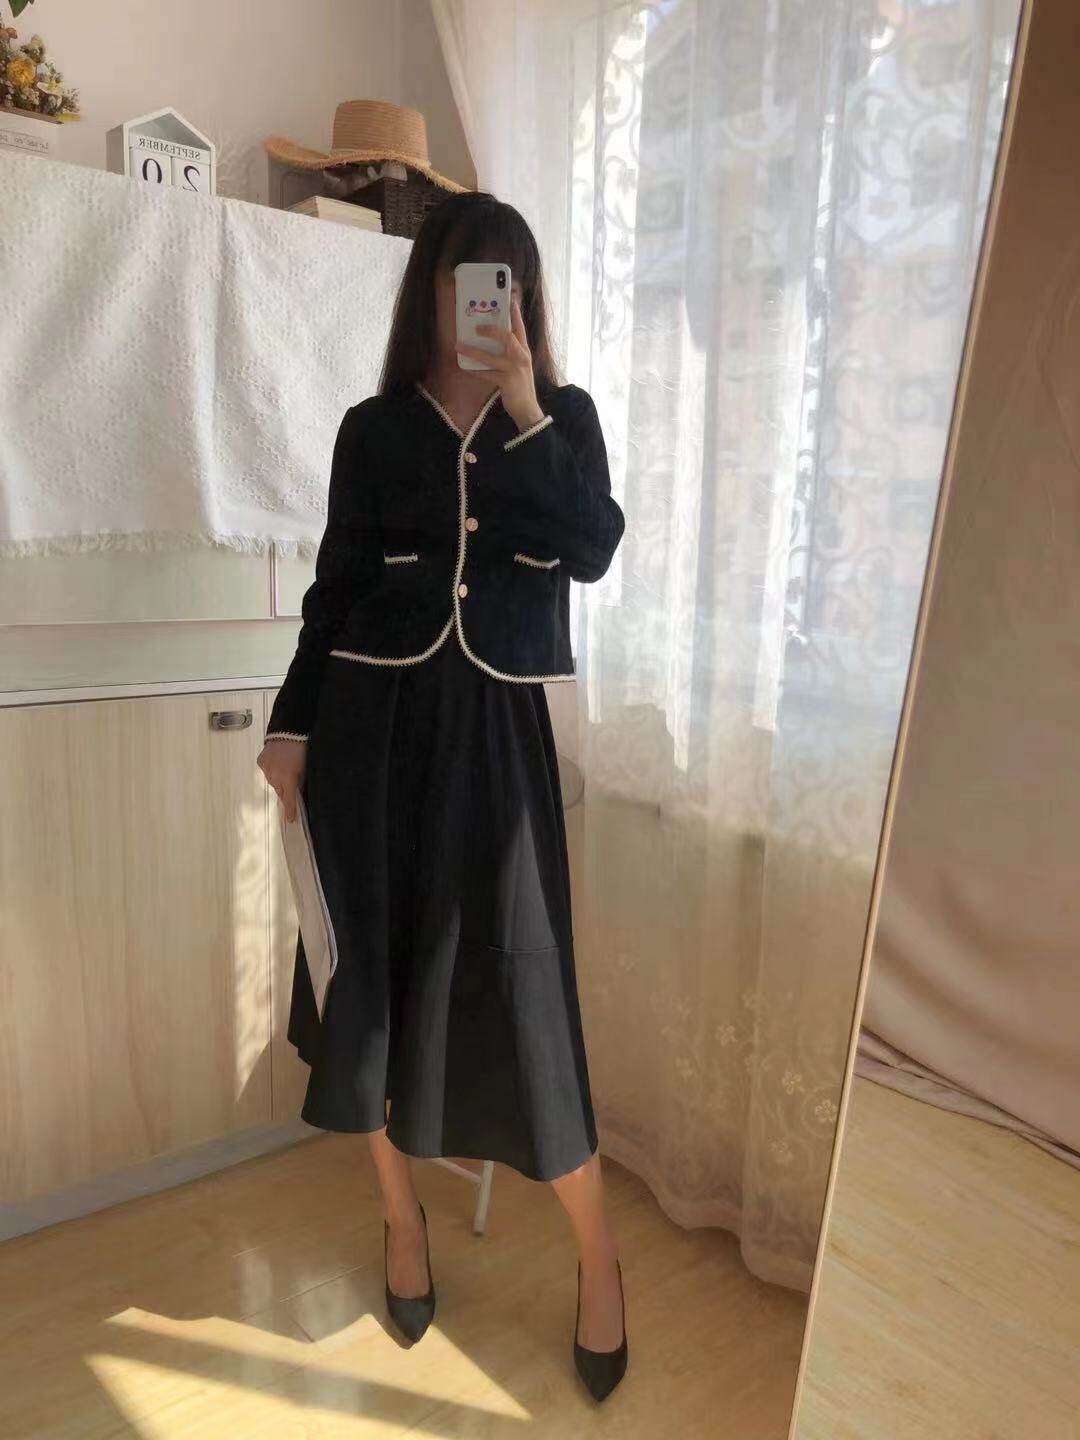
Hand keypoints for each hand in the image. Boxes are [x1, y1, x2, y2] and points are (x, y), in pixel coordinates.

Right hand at [257, 738, 306, 822]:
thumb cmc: (301, 746)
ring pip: (272, 781)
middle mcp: (275, 776)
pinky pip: (267, 770)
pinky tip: (278, 762)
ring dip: (278, 779)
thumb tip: (298, 791)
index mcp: (288, 778)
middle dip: (285, 791)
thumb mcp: (306, 766)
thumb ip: (301, 781)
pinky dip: (272, 769)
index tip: (290, 819)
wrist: (288, 729)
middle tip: (291, 787)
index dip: (289, 810)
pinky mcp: (261, 761)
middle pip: (279, 790)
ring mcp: (266, 769)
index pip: (288, 799)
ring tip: (285, 768)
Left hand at [455, 296, 544, 431]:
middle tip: (477, 327)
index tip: (510, 301)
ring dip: (473, 351)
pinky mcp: (506, 381)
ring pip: (491, 356)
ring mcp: (514, 369)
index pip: (521, 329)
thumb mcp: (520, 366)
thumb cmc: (520, 386)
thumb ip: (511, 354)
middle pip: (507, 337)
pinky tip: (465, 367)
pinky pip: (486, 373)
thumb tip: (492, 343)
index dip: (516, 315)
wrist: (527, 408)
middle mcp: (521, 357)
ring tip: (459, 346)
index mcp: (525, 351)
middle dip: (491, 330)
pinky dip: (474, 370)